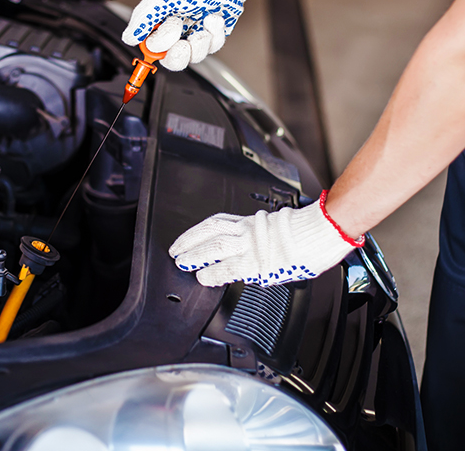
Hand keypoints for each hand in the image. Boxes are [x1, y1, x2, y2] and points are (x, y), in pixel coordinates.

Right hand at [122, 0, 261, 70]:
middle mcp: (178, 30)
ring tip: (201, 23)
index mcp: (161, 21)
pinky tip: (213, 17)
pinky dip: (214, 32)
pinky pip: (213, 46)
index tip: (162, 38)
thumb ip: (142, 20)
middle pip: (174, 60)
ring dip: (198, 42)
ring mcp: (196, 32)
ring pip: (195, 57)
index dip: (157, 47)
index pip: (153, 48)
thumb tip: (128, 38)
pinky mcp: (214, 34)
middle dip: (178, 55)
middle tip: (182, 43)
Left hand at [168, 191, 363, 286]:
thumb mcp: (280, 228)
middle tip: (176, 250)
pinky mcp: (257, 262)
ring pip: (214, 246)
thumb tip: (261, 248)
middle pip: (210, 232)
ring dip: (194, 255)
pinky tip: (203, 277)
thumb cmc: (309, 232)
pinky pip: (229, 267)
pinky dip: (213, 272)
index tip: (189, 238)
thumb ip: (264, 237)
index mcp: (252, 222)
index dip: (199, 231)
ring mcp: (251, 245)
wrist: (322, 231)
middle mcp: (248, 231)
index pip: (218, 223)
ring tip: (181, 262)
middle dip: (189, 242)